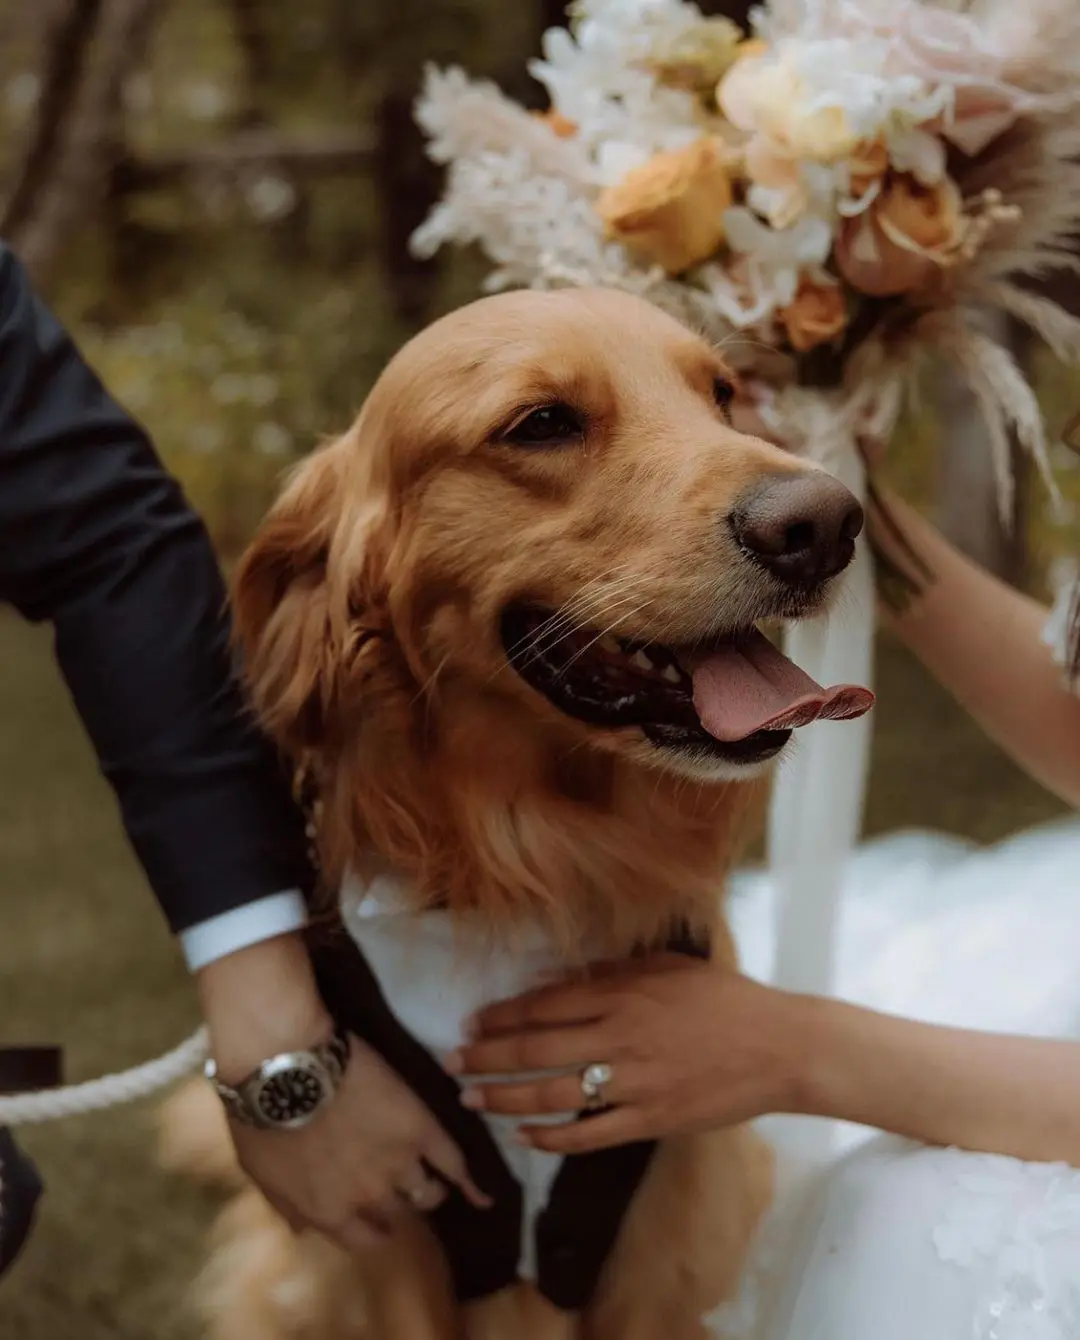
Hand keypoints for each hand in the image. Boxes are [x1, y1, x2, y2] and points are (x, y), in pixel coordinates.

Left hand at [197, 934, 490, 1251]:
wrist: (286, 1063)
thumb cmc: (262, 1115)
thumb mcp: (262, 1175)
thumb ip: (288, 1208)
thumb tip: (306, 1233)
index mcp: (330, 1212)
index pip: (364, 1240)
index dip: (375, 1232)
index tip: (379, 1224)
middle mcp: (370, 1196)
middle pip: (401, 1214)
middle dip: (402, 1207)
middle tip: (402, 1192)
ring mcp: (399, 1161)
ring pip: (429, 1191)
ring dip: (431, 1190)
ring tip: (435, 1180)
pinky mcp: (420, 1126)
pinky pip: (454, 1160)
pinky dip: (471, 1180)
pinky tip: (483, 1194)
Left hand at [446, 954, 809, 1153]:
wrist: (779, 1046)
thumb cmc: (723, 998)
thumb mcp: (667, 967)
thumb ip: (609, 972)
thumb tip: (550, 980)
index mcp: (624, 994)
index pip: (545, 1005)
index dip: (503, 1016)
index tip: (472, 1024)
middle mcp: (620, 1037)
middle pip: (537, 1049)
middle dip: (487, 1057)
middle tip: (452, 1065)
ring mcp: (635, 1082)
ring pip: (553, 1094)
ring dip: (506, 1098)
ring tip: (472, 1099)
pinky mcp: (651, 1120)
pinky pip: (591, 1134)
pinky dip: (553, 1138)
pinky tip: (525, 1137)